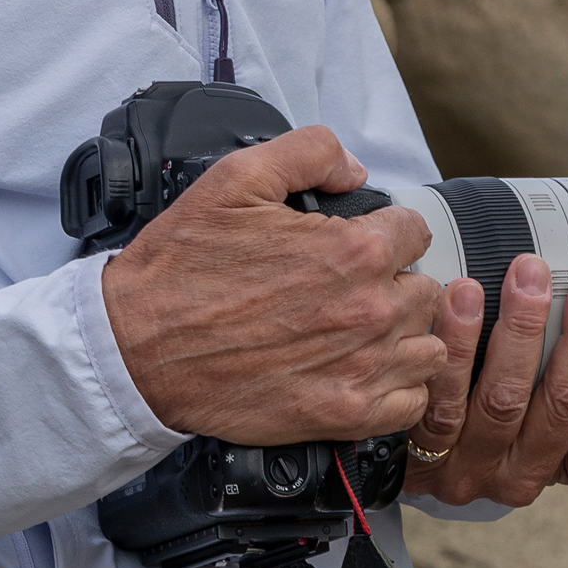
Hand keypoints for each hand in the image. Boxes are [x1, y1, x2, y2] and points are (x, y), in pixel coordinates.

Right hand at [101, 126, 445, 442]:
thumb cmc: (184, 266)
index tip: (357, 240)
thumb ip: (309, 151)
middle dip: (395, 280)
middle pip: (426, 289)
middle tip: (350, 285)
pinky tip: (362, 370)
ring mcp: (361, 368)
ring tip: (361, 329)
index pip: (414, 231)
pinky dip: (395, 387)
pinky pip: (409, 403)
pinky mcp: (343, 415)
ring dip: (402, 335)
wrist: (139, 347)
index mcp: (352, 250)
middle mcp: (368, 310)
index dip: (385, 228)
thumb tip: (354, 168)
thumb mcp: (237, 177)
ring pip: (427, 347)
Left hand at [401, 257, 567, 506]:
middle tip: (533, 271)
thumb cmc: (504, 441)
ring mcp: (445, 465)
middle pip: (513, 399)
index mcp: (539, 470)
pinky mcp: (406, 453)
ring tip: (470, 288)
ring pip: (457, 403)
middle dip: (527, 328)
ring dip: (465, 341)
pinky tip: (430, 317)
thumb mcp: (554, 450)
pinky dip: (427, 363)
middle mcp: (492, 475)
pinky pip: (415, 405)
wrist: (426, 475)